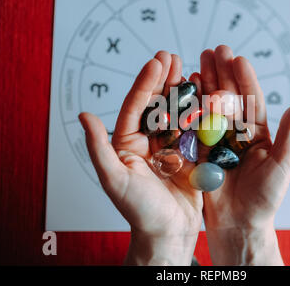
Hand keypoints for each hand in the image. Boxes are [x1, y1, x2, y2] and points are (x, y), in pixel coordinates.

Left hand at [79, 51, 202, 264]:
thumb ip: (98, 147)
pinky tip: (205, 92)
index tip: (156, 62)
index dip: (145, 83)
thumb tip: (83, 115)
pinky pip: (195, 127)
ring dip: (181, 89)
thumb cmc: (140, 211)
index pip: (135, 107)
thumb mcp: (114, 179)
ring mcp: (171, 146)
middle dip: (163, 79)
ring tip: (188, 68)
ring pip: (176, 111)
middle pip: (156, 104)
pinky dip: (200, 109)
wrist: (168, 232)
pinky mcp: (190, 154)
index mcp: (127, 143)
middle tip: (171, 56)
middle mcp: (148, 141)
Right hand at [193, 46, 289, 264]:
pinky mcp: (201, 150)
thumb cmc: (266, 197)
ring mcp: (218, 139)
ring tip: (200, 59)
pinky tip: (189, 87)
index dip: (246, 80)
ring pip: (212, 106)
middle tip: (216, 49)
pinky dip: (192, 105)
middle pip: (231, 98)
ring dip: (207, 82)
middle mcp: (238, 132)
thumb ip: (288, 135)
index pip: (253, 101)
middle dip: (224, 73)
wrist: (240, 222)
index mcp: (259, 133)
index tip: (239, 59)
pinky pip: (196, 125)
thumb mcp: (281, 165)